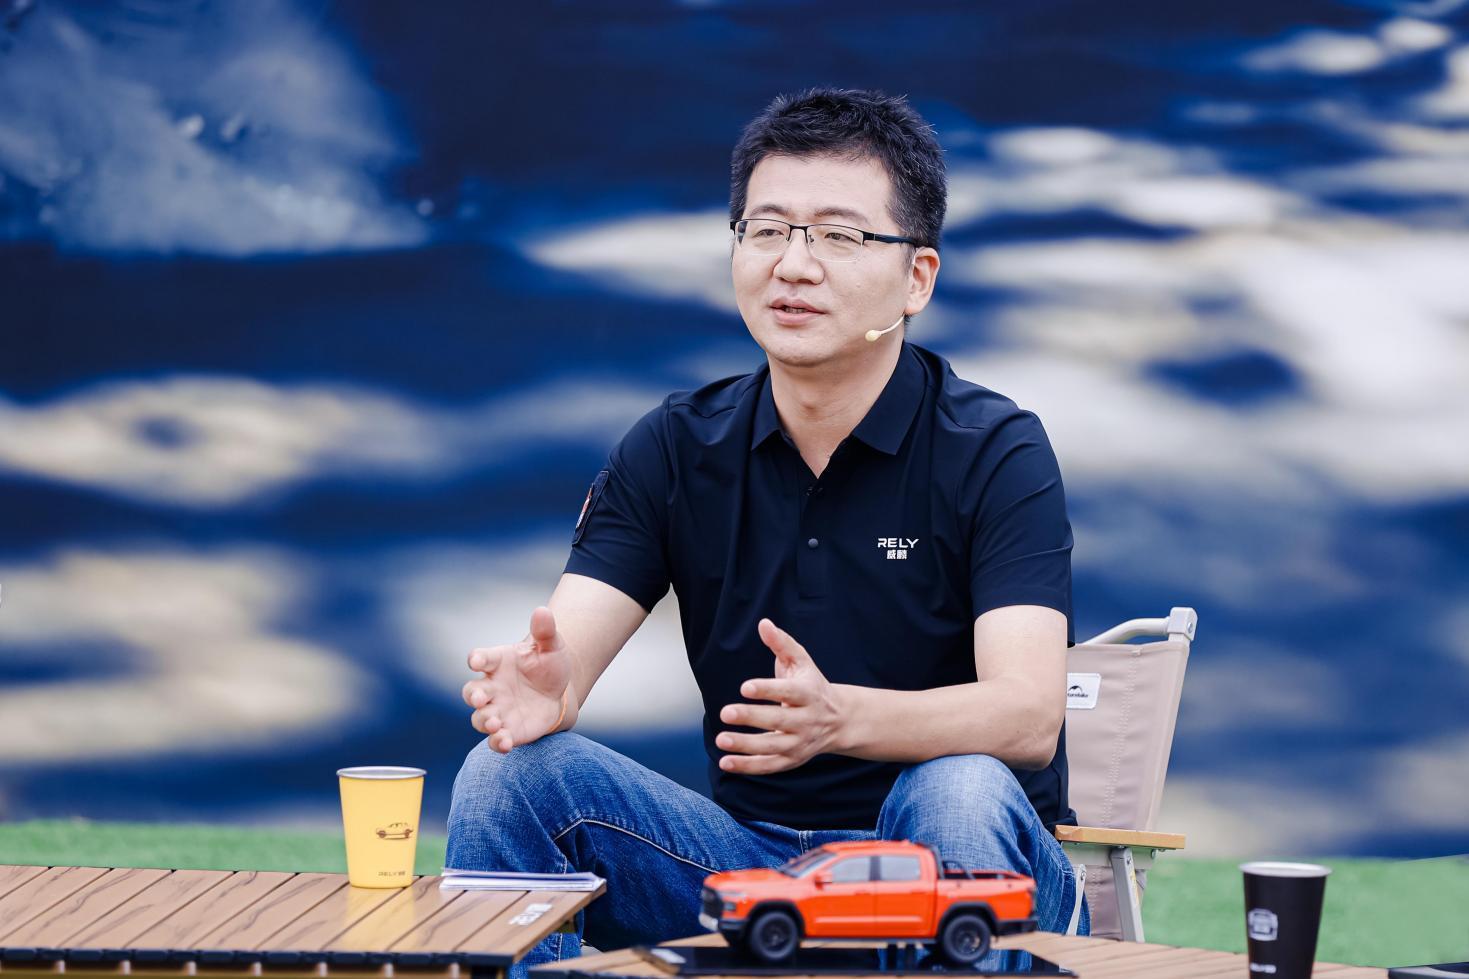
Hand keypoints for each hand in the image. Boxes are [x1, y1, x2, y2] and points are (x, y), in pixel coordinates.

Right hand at [462, 606, 574, 753]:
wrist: (558, 692)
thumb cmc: (548, 665)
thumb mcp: (551, 645)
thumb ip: (545, 631)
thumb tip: (543, 611)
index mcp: (498, 663)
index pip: (481, 658)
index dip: (477, 659)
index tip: (476, 661)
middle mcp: (492, 688)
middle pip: (472, 692)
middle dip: (474, 696)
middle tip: (482, 698)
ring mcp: (498, 710)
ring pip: (479, 719)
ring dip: (484, 722)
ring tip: (495, 723)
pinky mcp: (508, 731)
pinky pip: (496, 740)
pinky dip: (497, 743)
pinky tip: (505, 742)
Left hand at [716, 618, 840, 775]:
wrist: (840, 720)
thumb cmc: (811, 685)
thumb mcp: (802, 661)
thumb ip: (782, 643)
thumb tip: (763, 624)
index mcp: (809, 693)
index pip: (788, 691)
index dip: (767, 689)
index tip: (744, 687)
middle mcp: (807, 719)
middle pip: (779, 719)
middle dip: (751, 717)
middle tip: (725, 712)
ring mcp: (800, 742)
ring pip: (773, 746)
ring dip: (746, 745)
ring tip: (721, 739)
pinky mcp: (792, 759)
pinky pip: (769, 765)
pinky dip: (748, 766)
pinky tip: (725, 762)